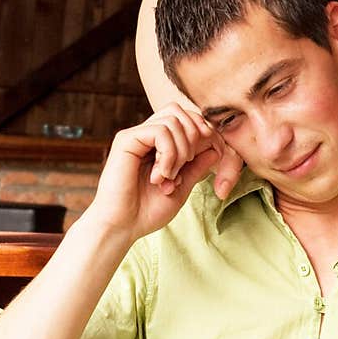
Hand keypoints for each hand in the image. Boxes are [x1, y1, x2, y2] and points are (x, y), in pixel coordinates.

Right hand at [91, 104, 233, 242]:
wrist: (122, 227)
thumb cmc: (148, 211)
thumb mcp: (182, 188)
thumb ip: (196, 168)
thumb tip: (215, 149)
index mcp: (158, 144)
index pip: (187, 119)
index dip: (204, 133)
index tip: (209, 157)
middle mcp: (146, 135)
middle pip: (180, 111)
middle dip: (195, 136)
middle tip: (186, 165)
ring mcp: (136, 136)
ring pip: (173, 120)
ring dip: (180, 150)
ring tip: (170, 176)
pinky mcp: (126, 140)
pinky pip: (160, 131)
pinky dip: (168, 153)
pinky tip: (161, 175)